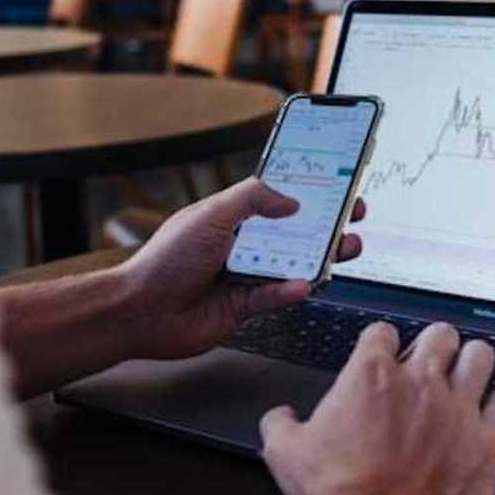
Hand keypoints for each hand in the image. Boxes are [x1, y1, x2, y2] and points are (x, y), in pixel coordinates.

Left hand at [117, 177, 365, 361]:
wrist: (140, 311)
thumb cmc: (165, 259)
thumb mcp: (210, 215)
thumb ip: (252, 199)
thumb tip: (290, 200)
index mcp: (231, 216)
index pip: (276, 198)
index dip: (306, 191)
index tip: (337, 183)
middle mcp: (241, 244)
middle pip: (293, 232)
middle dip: (326, 224)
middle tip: (353, 216)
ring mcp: (244, 276)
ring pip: (292, 265)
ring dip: (320, 258)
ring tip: (344, 249)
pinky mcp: (244, 307)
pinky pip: (276, 297)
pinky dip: (291, 291)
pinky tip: (303, 285)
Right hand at [259, 322, 494, 494]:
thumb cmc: (337, 493)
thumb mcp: (285, 453)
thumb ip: (281, 424)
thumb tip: (280, 419)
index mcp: (371, 374)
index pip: (383, 332)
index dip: (381, 343)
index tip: (381, 357)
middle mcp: (420, 382)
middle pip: (439, 333)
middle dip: (434, 344)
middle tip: (428, 363)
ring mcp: (458, 409)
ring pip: (480, 356)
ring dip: (472, 363)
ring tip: (465, 375)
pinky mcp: (486, 442)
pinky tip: (490, 413)